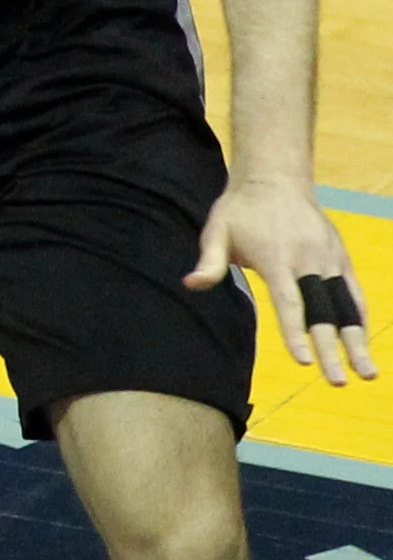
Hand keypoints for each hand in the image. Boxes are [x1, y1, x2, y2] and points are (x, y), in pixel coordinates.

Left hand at [184, 174, 375, 385]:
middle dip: (333, 349)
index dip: (296, 334)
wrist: (275, 178)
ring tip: (368, 372)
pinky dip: (359, 317)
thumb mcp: (216, 230)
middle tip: (338, 382)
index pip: (290, 303)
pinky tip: (363, 342)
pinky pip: (354, 291)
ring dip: (357, 340)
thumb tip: (191, 285)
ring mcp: (329, 258)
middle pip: (323, 312)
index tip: (304, 361)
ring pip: (347, 305)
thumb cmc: (240, 210)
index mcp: (276, 258)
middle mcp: (308, 260)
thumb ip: (209, 262)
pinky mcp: (340, 255)